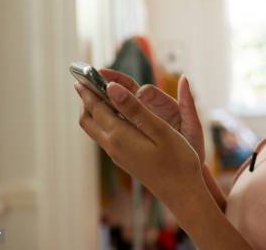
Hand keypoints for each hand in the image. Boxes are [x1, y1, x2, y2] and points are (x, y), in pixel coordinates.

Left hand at [75, 80, 203, 206]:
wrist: (183, 192)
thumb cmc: (177, 159)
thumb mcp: (159, 129)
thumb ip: (134, 108)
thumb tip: (112, 88)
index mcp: (119, 136)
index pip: (96, 107)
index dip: (89, 89)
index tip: (83, 72)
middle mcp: (113, 146)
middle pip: (88, 119)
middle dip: (86, 98)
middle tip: (85, 80)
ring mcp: (117, 155)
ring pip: (95, 129)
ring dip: (93, 110)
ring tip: (98, 92)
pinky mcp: (124, 159)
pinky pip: (105, 136)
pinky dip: (104, 120)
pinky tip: (115, 114)